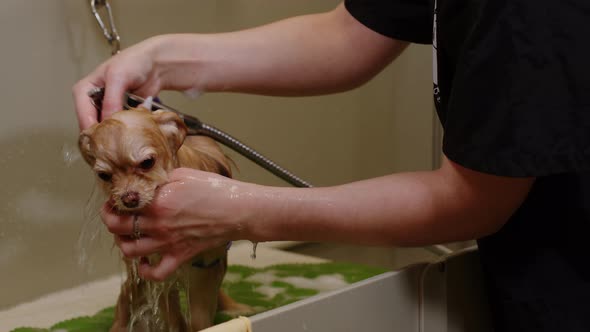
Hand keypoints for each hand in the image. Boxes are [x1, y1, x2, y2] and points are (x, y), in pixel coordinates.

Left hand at [101, 168, 253, 280]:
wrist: (238, 210)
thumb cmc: (216, 189)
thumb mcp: (184, 174)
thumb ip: (161, 178)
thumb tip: (148, 181)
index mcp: (157, 201)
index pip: (120, 204)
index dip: (112, 201)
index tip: (114, 199)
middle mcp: (158, 224)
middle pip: (117, 228)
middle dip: (110, 221)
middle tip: (113, 215)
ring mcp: (168, 243)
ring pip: (129, 251)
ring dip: (123, 243)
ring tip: (127, 236)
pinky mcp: (180, 256)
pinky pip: (156, 273)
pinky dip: (145, 271)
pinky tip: (144, 262)